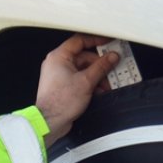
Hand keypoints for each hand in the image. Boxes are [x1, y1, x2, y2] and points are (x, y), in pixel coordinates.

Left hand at [35, 34, 119, 148]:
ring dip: (97, 76)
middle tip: (112, 67)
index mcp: (59, 57)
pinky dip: (90, 83)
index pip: (80, 41)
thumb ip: (101, 67)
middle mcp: (57, 64)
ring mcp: (60, 76)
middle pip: (84, 57)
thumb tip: (111, 57)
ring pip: (83, 70)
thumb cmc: (59, 102)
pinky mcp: (63, 87)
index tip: (108, 42)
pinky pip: (80, 79)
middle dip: (100, 65)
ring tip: (107, 84)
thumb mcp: (86, 81)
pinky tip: (99, 91)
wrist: (50, 122)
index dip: (96, 40)